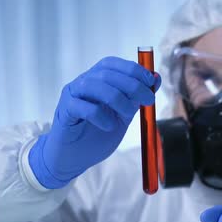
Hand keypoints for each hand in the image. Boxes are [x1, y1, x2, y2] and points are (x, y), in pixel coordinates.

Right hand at [29, 56, 160, 188]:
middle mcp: (83, 83)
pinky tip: (108, 126)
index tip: (151, 82)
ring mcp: (72, 95)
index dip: (134, 69)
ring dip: (117, 99)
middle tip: (148, 100)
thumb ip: (137, 97)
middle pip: (107, 73)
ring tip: (127, 116)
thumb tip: (157, 78)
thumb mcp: (124, 114)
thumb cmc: (98, 132)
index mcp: (97, 80)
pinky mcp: (65, 111)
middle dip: (132, 85)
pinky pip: (82, 107)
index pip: (113, 64)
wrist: (75, 157)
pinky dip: (100, 116)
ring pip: (94, 86)